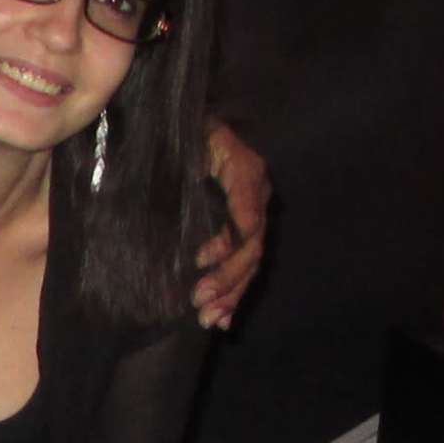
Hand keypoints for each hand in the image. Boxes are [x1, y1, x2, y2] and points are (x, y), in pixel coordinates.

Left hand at [192, 121, 271, 329]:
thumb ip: (194, 163)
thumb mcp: (191, 139)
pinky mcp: (242, 228)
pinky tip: (224, 319)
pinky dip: (235, 293)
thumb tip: (209, 202)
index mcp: (245, 172)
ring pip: (250, 261)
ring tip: (208, 318)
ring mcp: (253, 213)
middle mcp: (256, 195)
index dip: (227, 243)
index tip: (200, 261)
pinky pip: (245, 264)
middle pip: (251, 246)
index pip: (246, 214)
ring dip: (231, 293)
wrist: (191, 123)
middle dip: (227, 278)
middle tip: (199, 300)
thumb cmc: (186, 130)